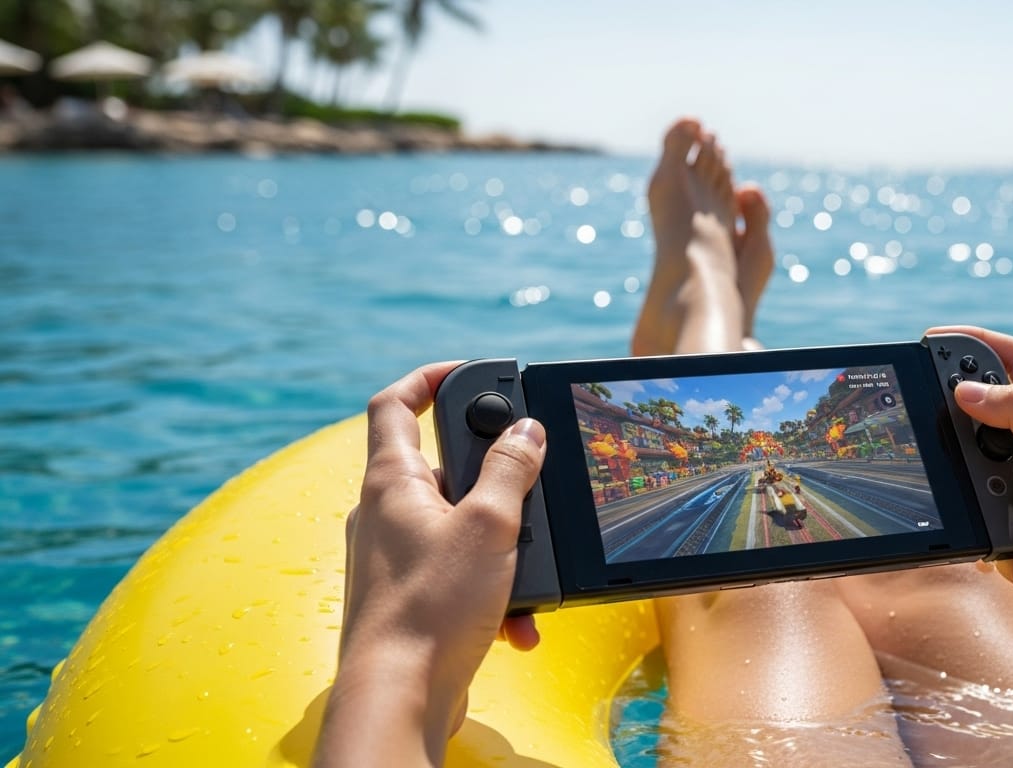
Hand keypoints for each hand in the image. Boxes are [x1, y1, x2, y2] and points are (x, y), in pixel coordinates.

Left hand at [316, 362, 545, 766]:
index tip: (471, 374)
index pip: (394, 403)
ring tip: (523, 577)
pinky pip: (458, 577)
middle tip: (527, 491)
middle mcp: (383, 513)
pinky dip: (492, 591)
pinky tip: (514, 622)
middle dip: (495, 484)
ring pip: (459, 530)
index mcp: (391, 481)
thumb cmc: (430, 610)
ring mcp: (392, 558)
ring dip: (502, 551)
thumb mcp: (489, 526)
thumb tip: (526, 431)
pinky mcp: (408, 598)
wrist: (400, 698)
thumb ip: (511, 471)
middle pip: (442, 468)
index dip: (430, 378)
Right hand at [929, 326, 1012, 638]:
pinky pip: (989, 530)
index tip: (934, 340)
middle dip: (957, 425)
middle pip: (984, 416)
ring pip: (976, 478)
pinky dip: (996, 546)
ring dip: (976, 497)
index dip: (977, 343)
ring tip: (996, 507)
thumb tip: (966, 390)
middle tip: (931, 426)